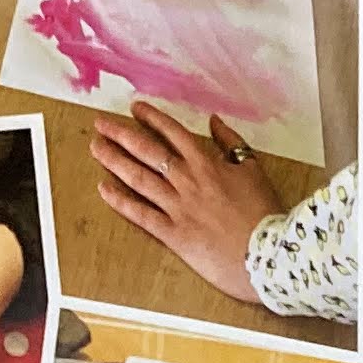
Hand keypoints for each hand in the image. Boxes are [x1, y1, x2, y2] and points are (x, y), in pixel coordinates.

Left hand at [90, 107, 282, 300]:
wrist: (266, 253)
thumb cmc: (264, 212)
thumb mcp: (254, 170)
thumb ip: (232, 143)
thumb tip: (214, 121)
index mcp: (207, 164)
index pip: (173, 134)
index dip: (152, 118)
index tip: (134, 108)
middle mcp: (187, 181)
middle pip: (148, 152)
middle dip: (122, 135)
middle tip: (101, 124)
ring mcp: (177, 207)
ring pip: (138, 178)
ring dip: (114, 161)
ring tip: (96, 148)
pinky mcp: (172, 233)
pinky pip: (140, 214)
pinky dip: (120, 201)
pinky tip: (103, 189)